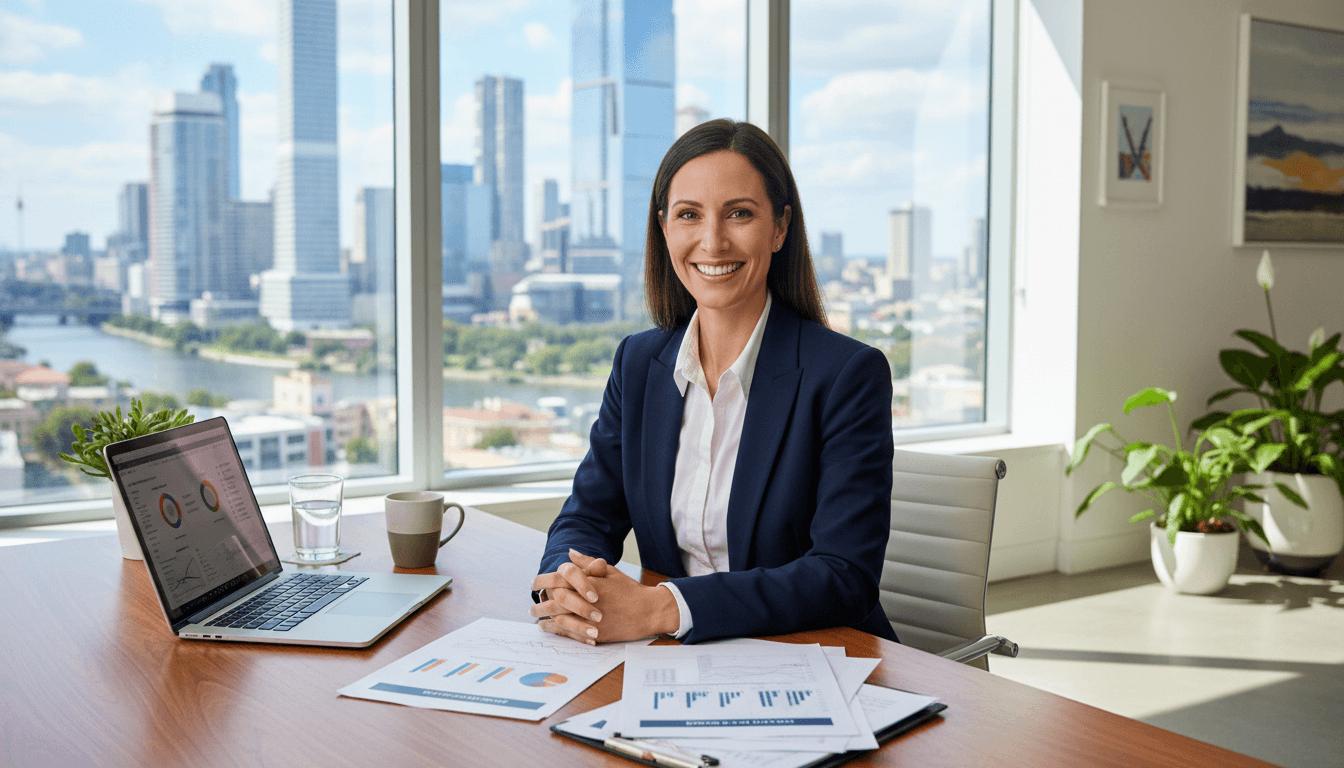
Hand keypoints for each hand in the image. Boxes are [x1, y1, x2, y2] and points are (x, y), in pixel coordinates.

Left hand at [533, 551, 680, 643]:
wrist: (648, 611)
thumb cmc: (629, 590)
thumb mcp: (611, 571)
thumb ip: (587, 563)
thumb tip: (570, 552)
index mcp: (589, 582)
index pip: (559, 579)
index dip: (542, 580)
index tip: (533, 583)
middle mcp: (587, 600)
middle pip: (554, 600)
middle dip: (539, 603)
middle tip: (531, 605)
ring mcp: (590, 618)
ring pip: (559, 618)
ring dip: (544, 618)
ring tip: (536, 618)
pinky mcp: (594, 634)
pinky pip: (569, 632)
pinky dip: (556, 630)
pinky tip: (549, 628)